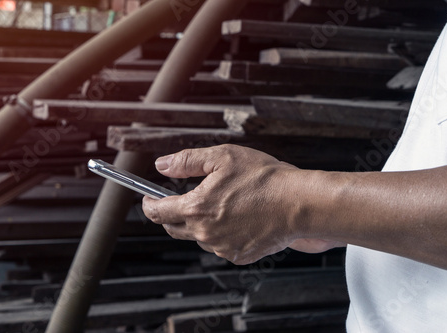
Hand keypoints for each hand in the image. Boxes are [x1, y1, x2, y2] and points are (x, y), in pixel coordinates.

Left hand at [142, 144, 341, 264]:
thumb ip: (187, 161)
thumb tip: (162, 165)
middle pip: (174, 227)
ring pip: (198, 237)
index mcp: (196, 208)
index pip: (158, 211)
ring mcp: (221, 248)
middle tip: (183, 199)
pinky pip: (219, 246)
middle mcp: (205, 233)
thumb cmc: (265, 178)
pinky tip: (237, 218)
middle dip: (172, 214)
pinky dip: (221, 233)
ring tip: (222, 204)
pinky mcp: (238, 256)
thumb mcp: (222, 158)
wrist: (298, 204)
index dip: (148, 204)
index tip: (148, 198)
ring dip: (199, 223)